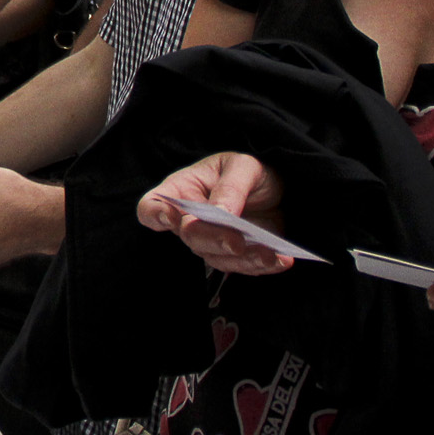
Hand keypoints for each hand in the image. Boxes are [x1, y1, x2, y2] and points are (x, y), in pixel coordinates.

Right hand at [135, 152, 290, 274]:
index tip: (173, 218)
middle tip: (236, 241)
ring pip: (217, 258)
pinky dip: (263, 266)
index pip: (152, 207)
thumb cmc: (248, 170)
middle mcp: (190, 220)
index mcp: (181, 191)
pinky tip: (281, 260)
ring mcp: (211, 241)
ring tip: (270, 254)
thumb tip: (220, 214)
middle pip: (189, 237)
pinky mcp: (234, 256)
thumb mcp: (243, 166)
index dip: (156, 215)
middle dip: (213, 240)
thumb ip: (230, 188)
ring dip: (243, 259)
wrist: (276, 186)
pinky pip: (243, 267)